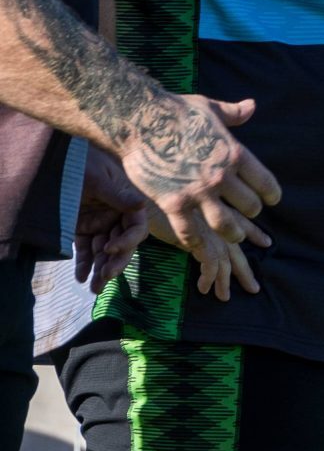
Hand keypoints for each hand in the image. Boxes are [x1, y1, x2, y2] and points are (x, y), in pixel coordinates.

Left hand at [74, 146, 148, 292]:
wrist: (55, 162)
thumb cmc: (80, 164)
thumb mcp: (97, 178)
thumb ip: (117, 194)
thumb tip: (141, 204)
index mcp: (126, 201)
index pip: (136, 226)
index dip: (127, 240)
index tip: (110, 249)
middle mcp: (116, 214)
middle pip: (122, 243)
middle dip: (115, 262)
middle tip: (105, 278)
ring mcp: (99, 223)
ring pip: (103, 251)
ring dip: (100, 269)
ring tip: (93, 289)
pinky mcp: (82, 229)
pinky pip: (85, 249)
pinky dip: (83, 264)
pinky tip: (80, 277)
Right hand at [118, 94, 280, 263]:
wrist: (140, 120)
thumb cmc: (176, 111)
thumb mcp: (211, 109)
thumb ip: (233, 114)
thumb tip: (252, 106)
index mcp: (234, 153)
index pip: (264, 182)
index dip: (271, 193)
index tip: (273, 199)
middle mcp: (220, 175)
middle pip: (249, 205)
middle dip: (252, 210)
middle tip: (250, 213)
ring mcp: (197, 192)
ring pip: (225, 224)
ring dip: (234, 232)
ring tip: (236, 234)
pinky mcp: (173, 203)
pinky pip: (190, 232)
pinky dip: (197, 241)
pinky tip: (200, 243)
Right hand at [148, 204, 271, 302]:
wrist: (149, 194)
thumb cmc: (165, 196)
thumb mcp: (188, 205)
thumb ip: (200, 214)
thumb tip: (204, 227)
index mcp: (221, 209)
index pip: (245, 222)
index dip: (255, 233)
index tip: (267, 242)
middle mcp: (220, 221)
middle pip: (238, 250)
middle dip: (244, 271)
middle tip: (254, 288)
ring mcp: (210, 231)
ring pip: (225, 262)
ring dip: (224, 282)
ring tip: (224, 297)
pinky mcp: (197, 241)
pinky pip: (209, 265)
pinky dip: (208, 278)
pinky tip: (202, 288)